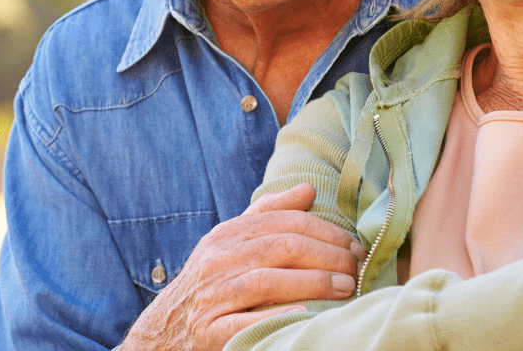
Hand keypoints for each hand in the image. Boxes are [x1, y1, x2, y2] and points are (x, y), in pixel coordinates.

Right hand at [120, 183, 363, 350]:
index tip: (354, 244)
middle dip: (327, 255)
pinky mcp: (210, 330)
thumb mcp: (232, 242)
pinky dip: (279, 316)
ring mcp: (213, 295)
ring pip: (269, 281)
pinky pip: (248, 322)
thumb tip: (308, 190)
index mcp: (227, 235)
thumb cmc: (212, 282)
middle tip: (356, 266)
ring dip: (314, 283)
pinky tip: (306, 316)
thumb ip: (269, 214)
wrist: (166, 328)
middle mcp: (218, 260)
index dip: (325, 231)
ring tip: (346, 287)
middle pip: (282, 248)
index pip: (284, 223)